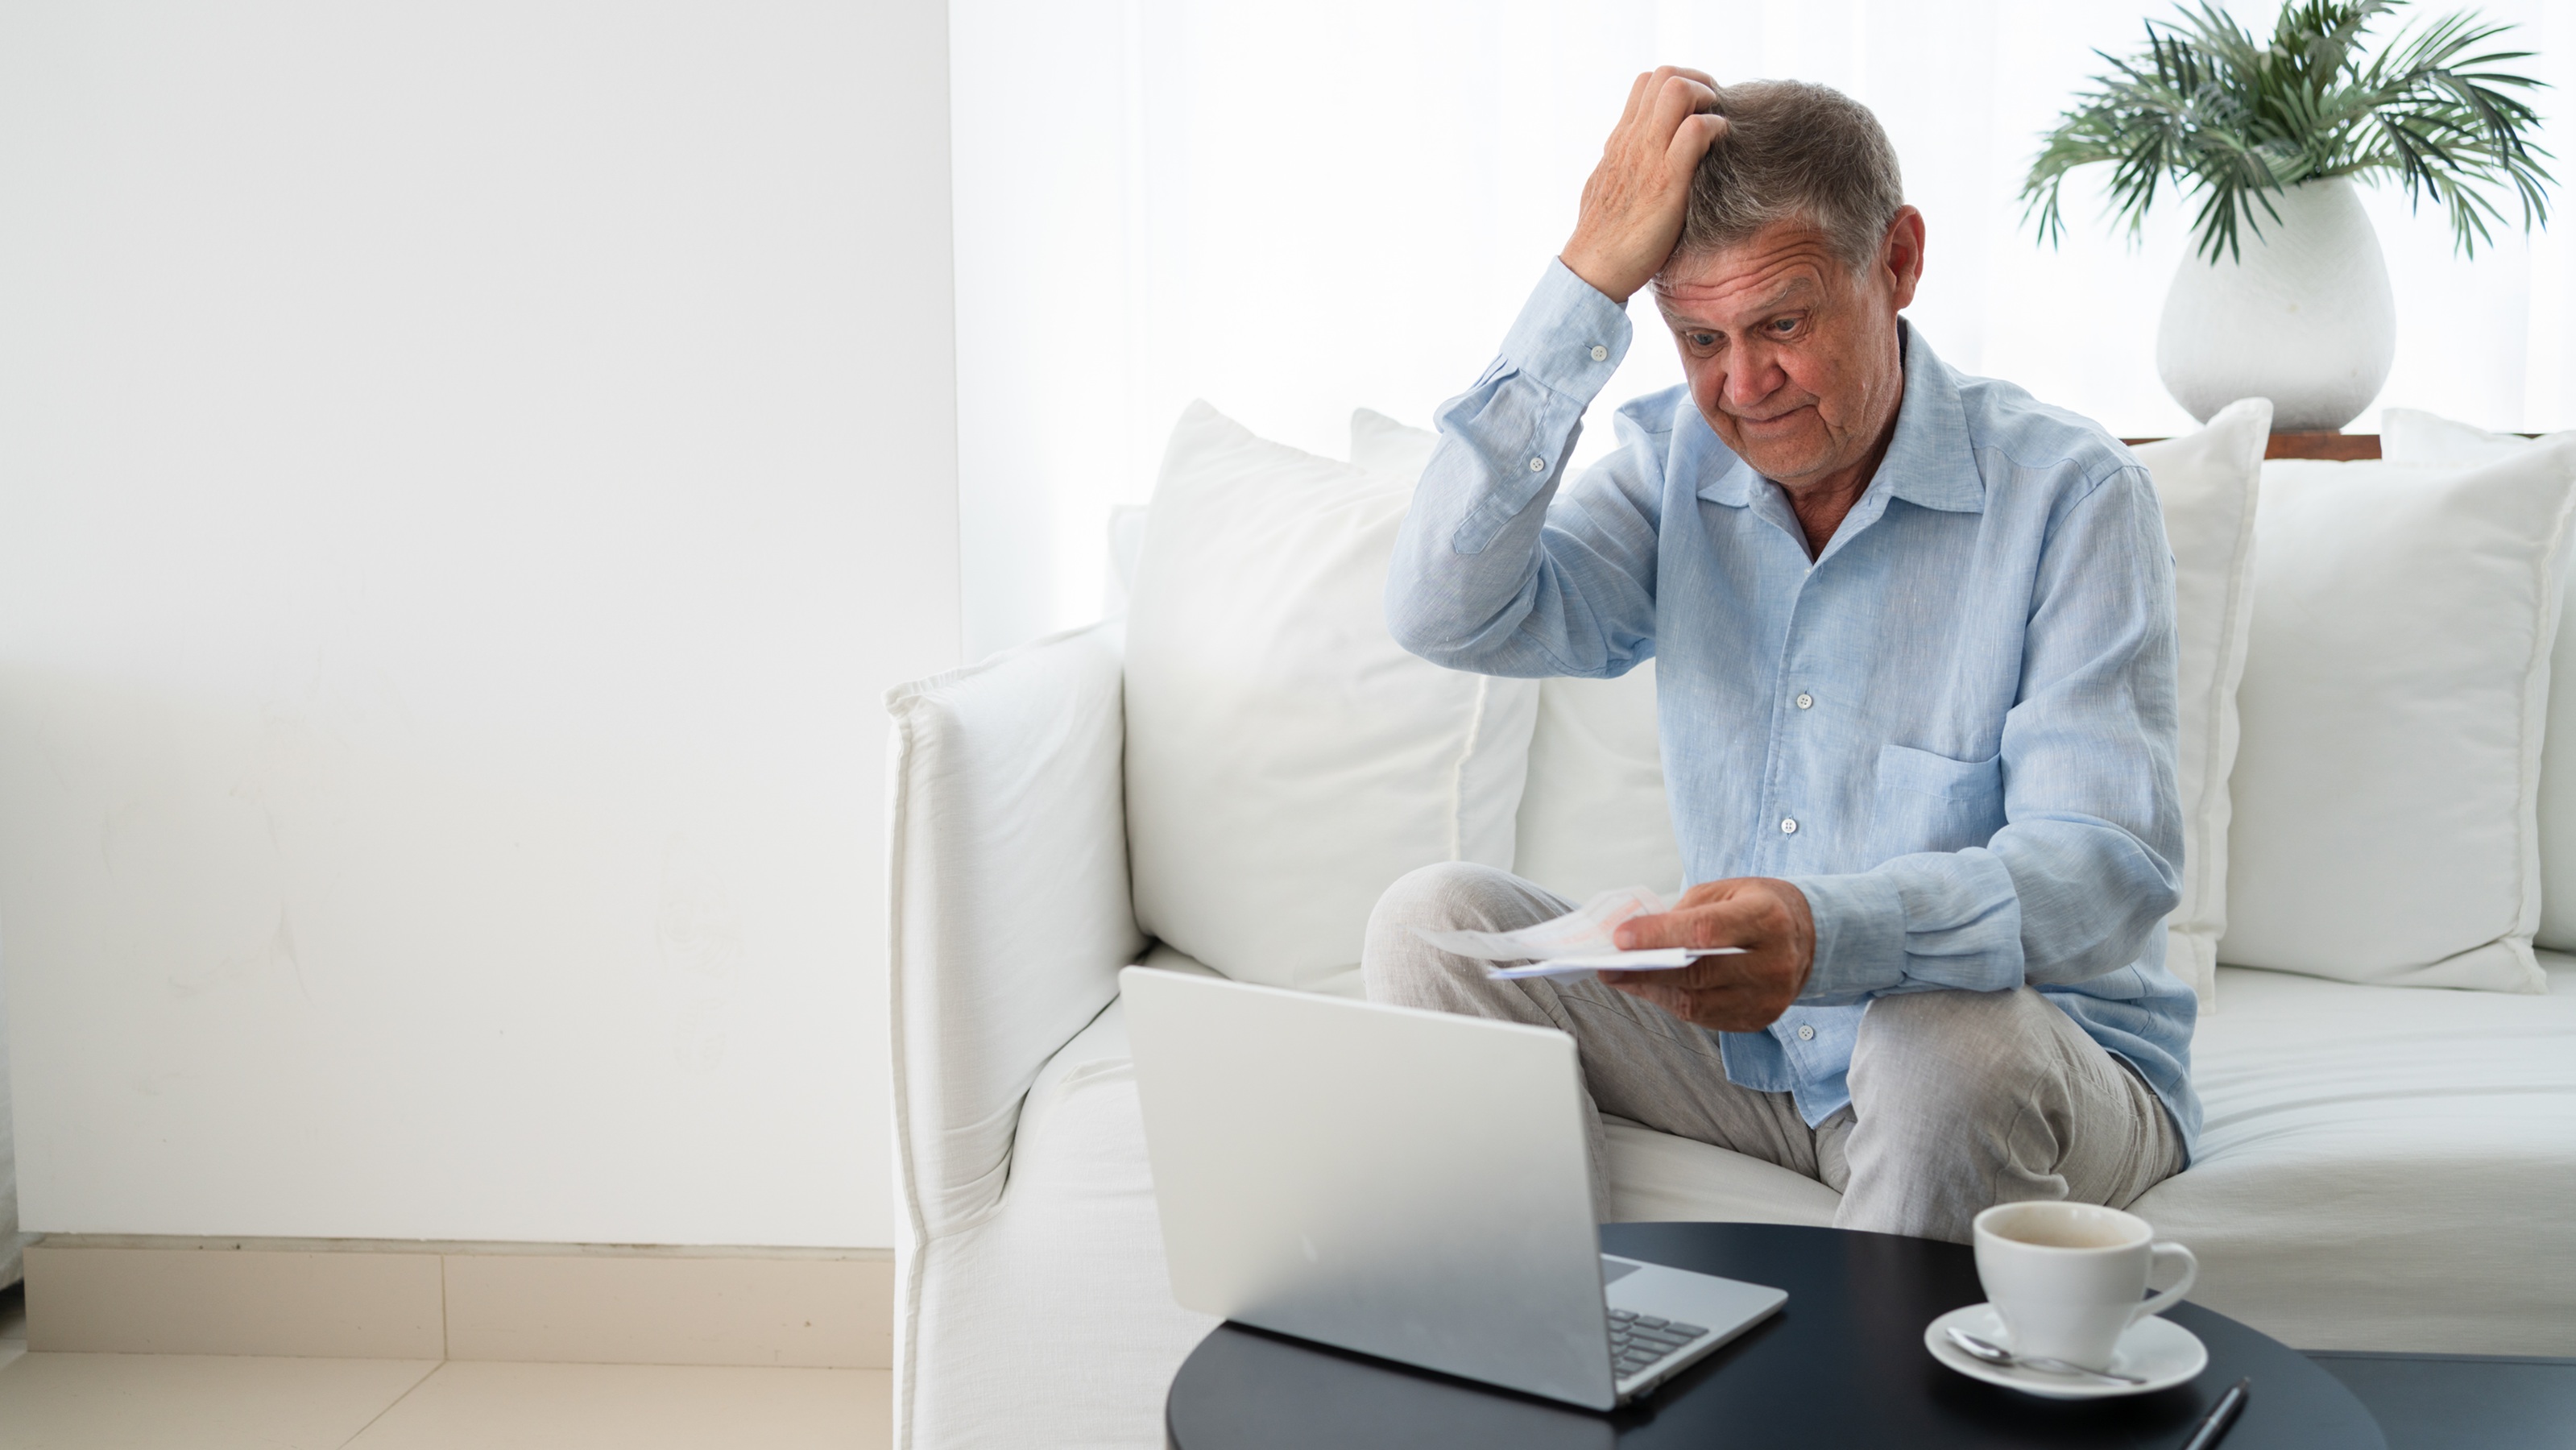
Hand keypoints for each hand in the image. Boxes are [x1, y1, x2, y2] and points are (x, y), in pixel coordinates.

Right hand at [1560, 67, 1727, 304]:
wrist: (1592, 272)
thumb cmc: (1602, 241)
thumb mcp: (1605, 191)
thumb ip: (1621, 168)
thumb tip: (1631, 161)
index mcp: (1618, 143)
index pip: (1645, 85)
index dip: (1679, 84)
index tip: (1696, 108)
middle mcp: (1631, 142)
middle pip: (1663, 76)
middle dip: (1698, 82)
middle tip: (1715, 109)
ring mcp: (1647, 158)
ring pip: (1677, 91)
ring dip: (1708, 98)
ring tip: (1719, 123)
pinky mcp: (1665, 181)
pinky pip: (1696, 130)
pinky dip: (1716, 128)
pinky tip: (1722, 146)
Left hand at [1602, 877, 1814, 1030]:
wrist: (1808, 936)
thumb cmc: (1760, 907)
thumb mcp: (1727, 892)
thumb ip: (1684, 912)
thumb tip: (1634, 937)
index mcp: (1767, 918)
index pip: (1706, 931)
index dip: (1659, 935)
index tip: (1620, 937)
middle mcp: (1774, 962)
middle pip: (1700, 973)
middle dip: (1645, 969)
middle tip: (1607, 966)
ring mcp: (1769, 997)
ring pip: (1698, 1004)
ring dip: (1652, 990)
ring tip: (1620, 977)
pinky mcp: (1759, 1019)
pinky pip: (1705, 1018)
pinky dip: (1672, 1003)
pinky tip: (1651, 988)